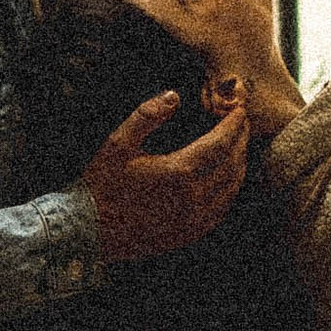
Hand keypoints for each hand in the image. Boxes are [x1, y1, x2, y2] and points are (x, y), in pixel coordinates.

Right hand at [81, 88, 247, 266]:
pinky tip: (226, 180)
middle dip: (241, 140)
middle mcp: (193, 198)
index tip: (239, 110)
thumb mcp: (118, 143)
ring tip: (238, 147)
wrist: (88, 230)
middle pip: (232, 164)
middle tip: (242, 123)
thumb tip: (174, 96)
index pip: (221, 143)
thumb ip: (147, 116)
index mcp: (179, 172)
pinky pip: (221, 210)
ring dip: (239, 165)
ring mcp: (194, 220)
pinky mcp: (189, 234)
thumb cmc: (101, 185)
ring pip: (231, 189)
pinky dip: (229, 190)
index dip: (234, 124)